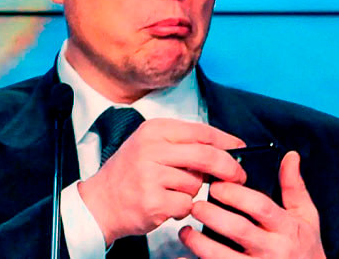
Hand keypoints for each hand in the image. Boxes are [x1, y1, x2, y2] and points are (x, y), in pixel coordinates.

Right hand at [77, 118, 246, 244]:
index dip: (226, 140)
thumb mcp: (150, 146)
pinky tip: (166, 205)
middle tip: (238, 176)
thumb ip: (182, 144)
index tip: (240, 147)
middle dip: (228, 168)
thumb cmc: (129, 174)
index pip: (201, 131)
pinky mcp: (153, 200)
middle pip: (207, 155)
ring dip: (192, 192)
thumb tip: (225, 147)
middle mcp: (151, 148)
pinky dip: (183, 209)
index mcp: (154, 130)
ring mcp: (151, 175)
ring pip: (197, 183)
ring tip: (171, 192)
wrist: (99, 202)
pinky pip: (187, 204)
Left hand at [178, 151, 324, 257]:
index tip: (216, 185)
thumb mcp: (306, 217)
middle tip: (195, 204)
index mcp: (286, 228)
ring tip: (186, 231)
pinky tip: (185, 257)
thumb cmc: (306, 249)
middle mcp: (273, 250)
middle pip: (238, 230)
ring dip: (200, 243)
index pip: (260, 206)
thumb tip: (290, 156)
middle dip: (213, 215)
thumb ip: (294, 187)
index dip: (236, 194)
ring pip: (224, 256)